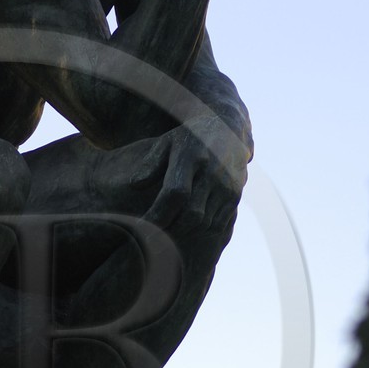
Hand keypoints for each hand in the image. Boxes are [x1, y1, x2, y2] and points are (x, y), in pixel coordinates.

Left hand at [143, 117, 248, 235]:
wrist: (228, 129)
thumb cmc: (188, 139)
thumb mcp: (166, 143)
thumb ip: (150, 164)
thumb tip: (133, 185)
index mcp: (191, 156)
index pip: (175, 193)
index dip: (158, 214)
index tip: (140, 228)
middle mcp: (212, 171)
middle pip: (191, 214)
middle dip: (168, 230)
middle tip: (150, 238)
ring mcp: (227, 185)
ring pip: (203, 222)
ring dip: (182, 233)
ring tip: (164, 236)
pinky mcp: (235, 195)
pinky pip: (216, 224)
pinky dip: (198, 231)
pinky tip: (184, 230)